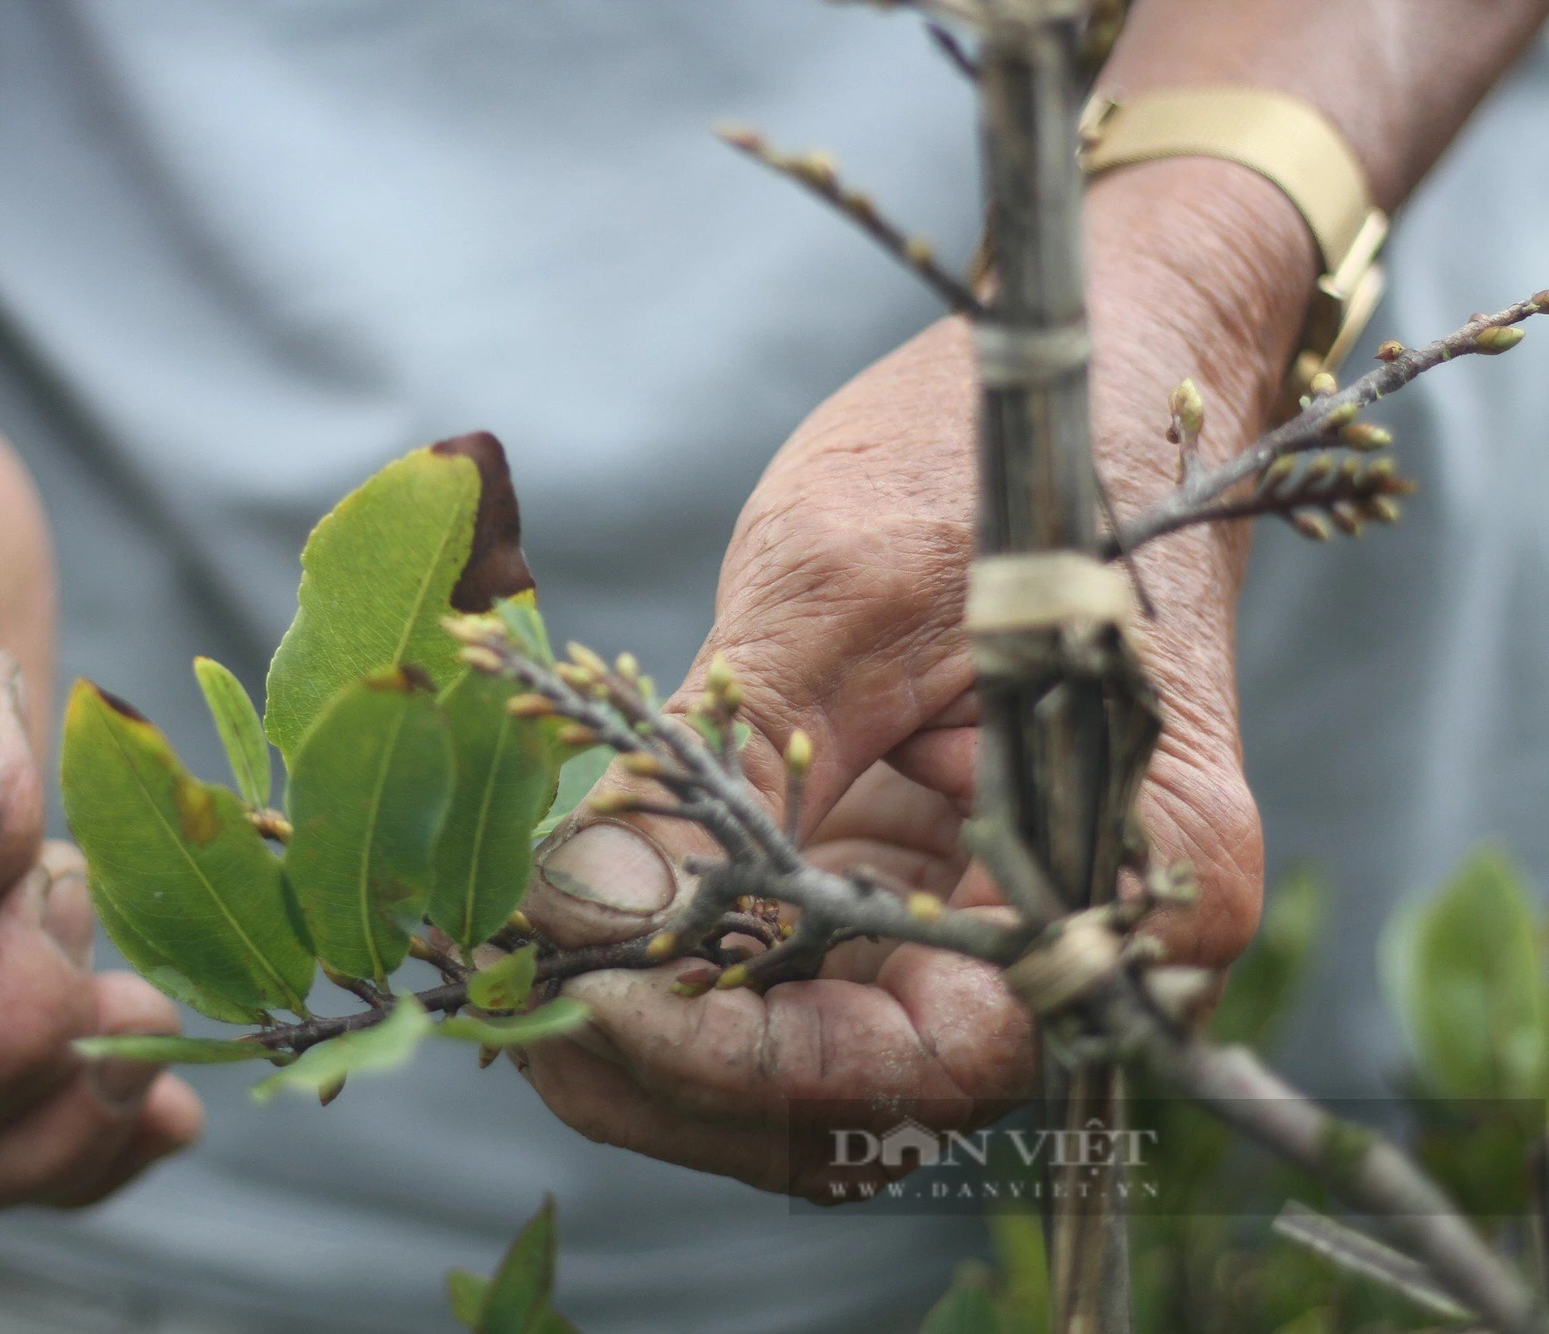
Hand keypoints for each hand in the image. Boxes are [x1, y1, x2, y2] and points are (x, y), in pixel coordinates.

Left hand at [520, 163, 1301, 1198]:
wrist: (1087, 374)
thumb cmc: (1004, 449)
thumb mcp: (848, 581)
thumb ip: (727, 758)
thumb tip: (587, 905)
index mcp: (1128, 883)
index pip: (925, 1062)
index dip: (747, 1061)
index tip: (592, 997)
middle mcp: (1069, 941)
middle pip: (855, 1101)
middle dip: (668, 1066)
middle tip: (512, 990)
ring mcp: (980, 921)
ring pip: (806, 1067)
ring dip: (655, 1036)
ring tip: (521, 960)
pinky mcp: (908, 884)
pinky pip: (791, 981)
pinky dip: (678, 972)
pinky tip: (580, 914)